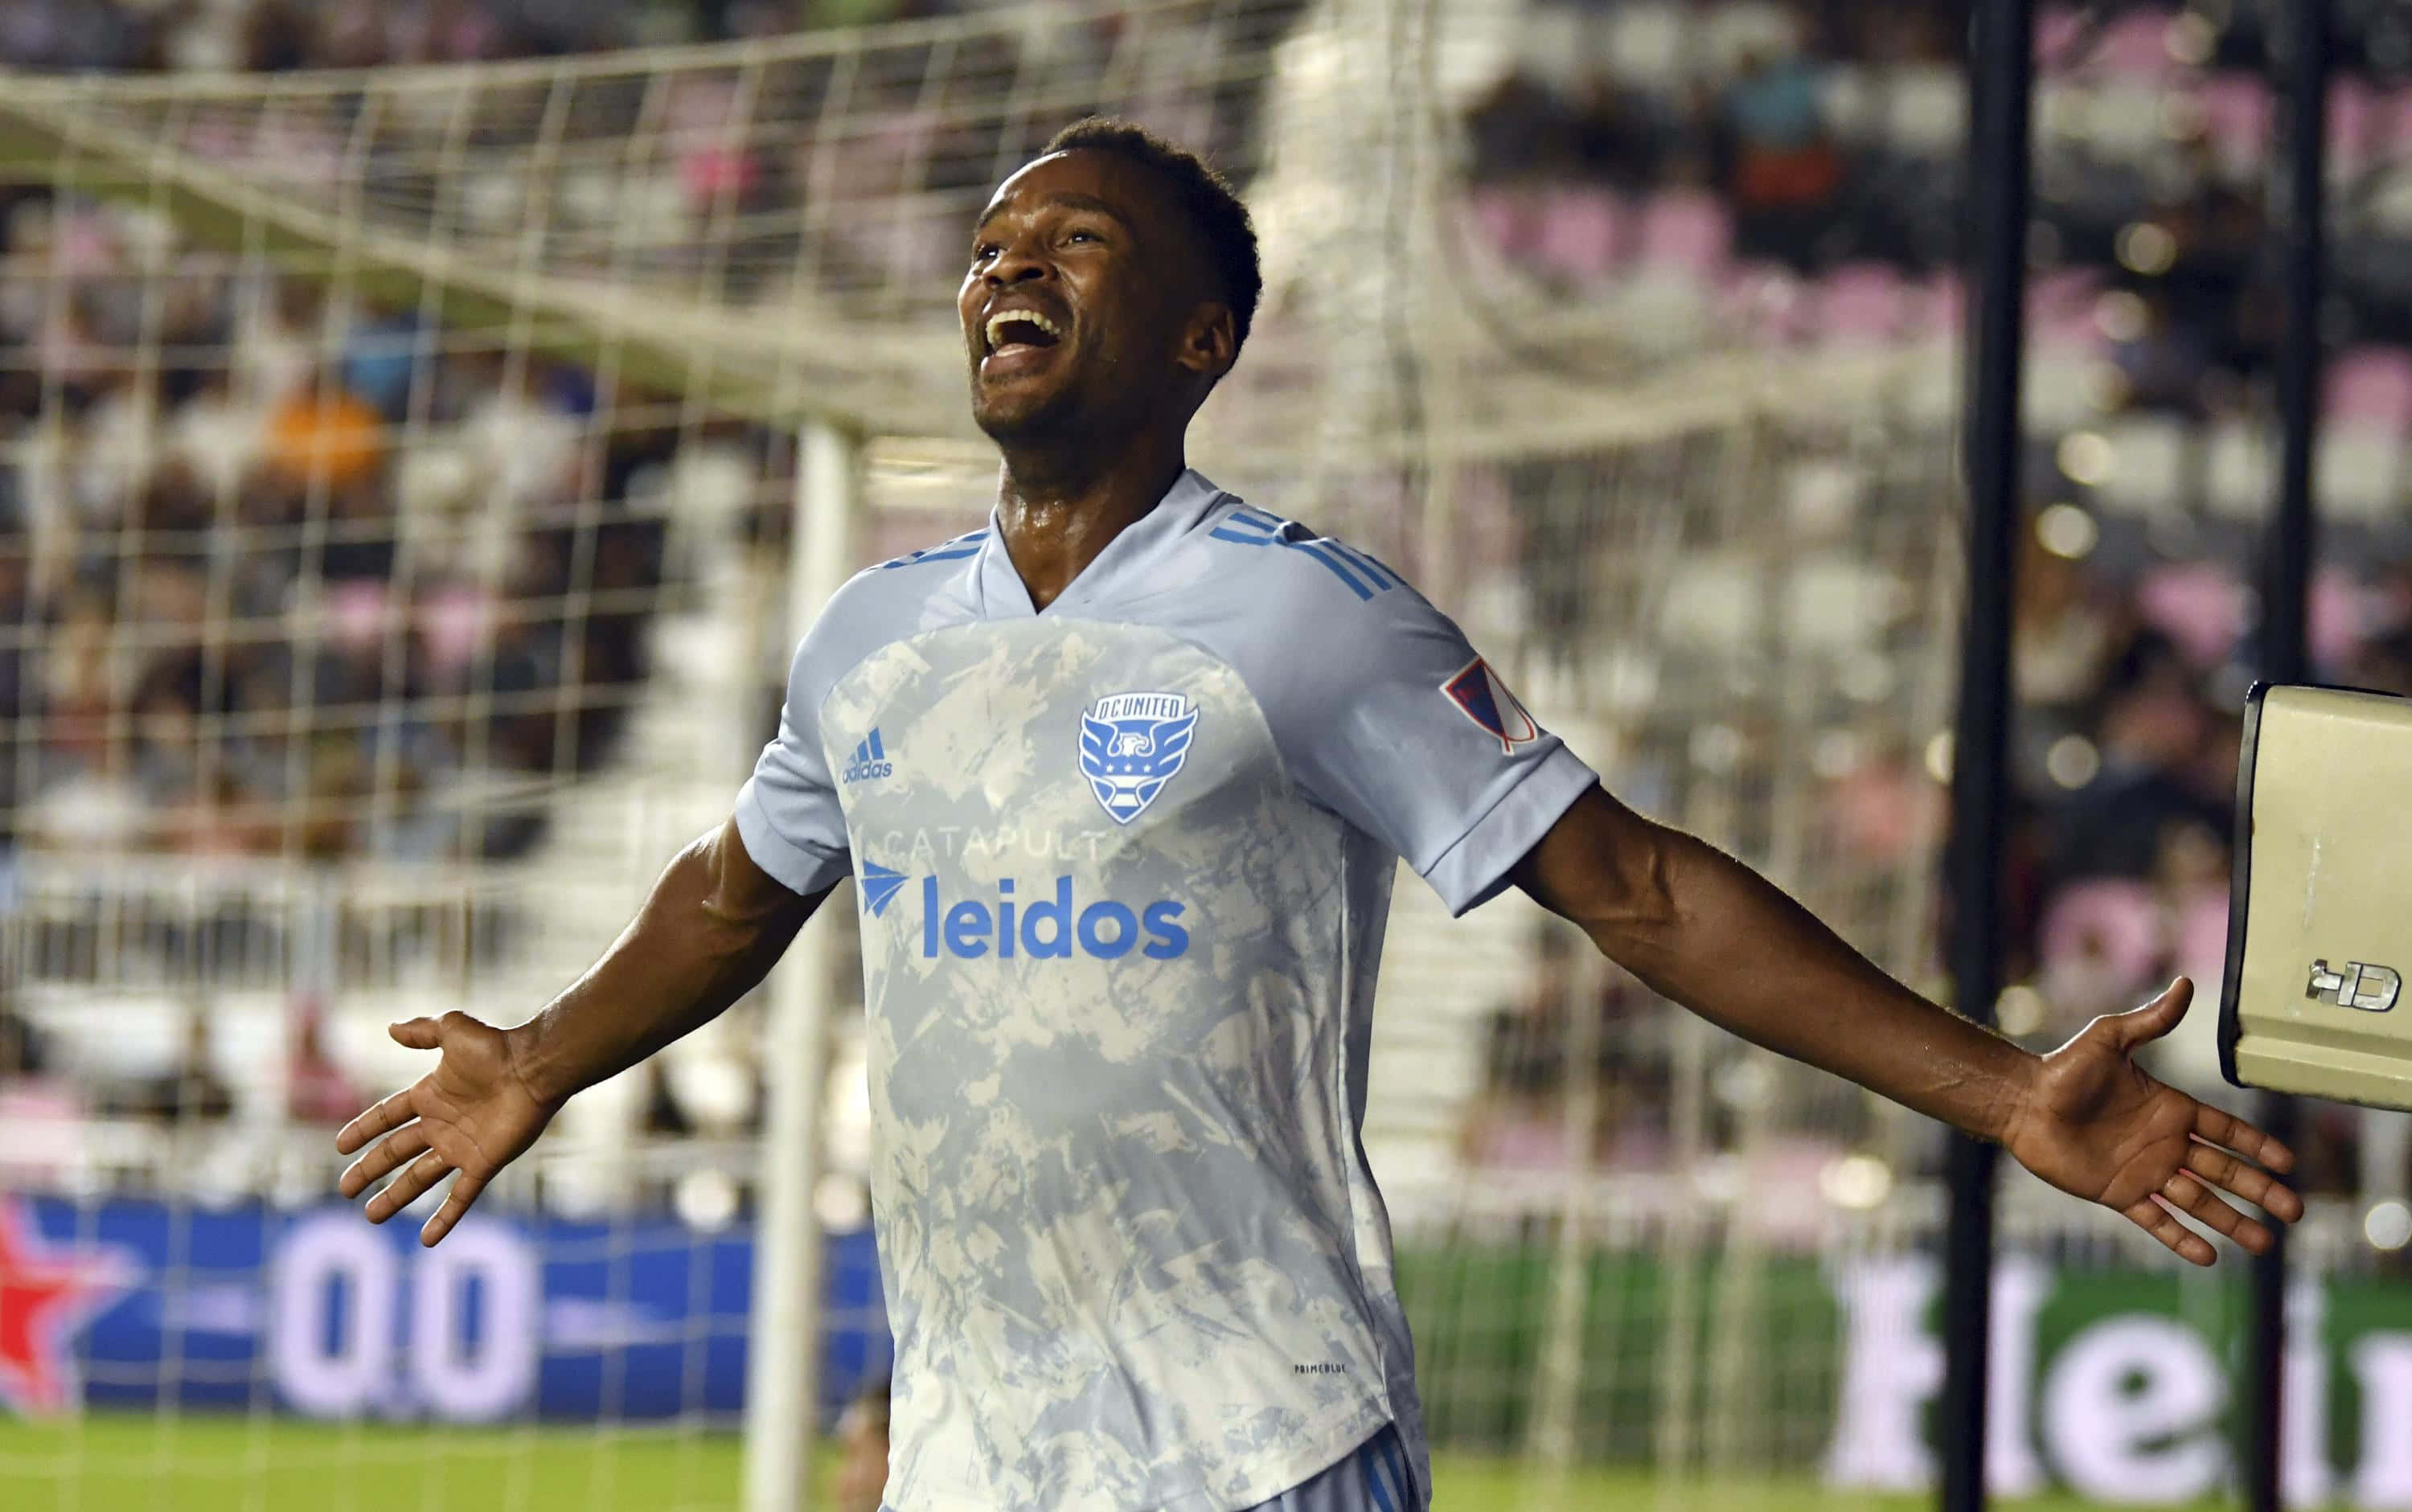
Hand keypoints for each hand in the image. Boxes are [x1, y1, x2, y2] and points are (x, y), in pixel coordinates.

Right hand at [335, 1012, 558, 1246]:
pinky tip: (427, 1240)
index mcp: (431, 1096)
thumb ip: (422, 1030)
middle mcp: (442, 1124)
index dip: (364, 1129)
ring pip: (420, 1178)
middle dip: (370, 1170)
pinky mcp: (484, 1164)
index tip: (341, 1146)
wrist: (533, 1068)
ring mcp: (462, 1147)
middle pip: (397, 1151)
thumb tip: (390, 1028)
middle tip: (345, 1190)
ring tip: (371, 1217)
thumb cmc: (496, 1047)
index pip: (387, 1117)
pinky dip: (445, 1219)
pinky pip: (461, 1197)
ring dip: (396, 1197)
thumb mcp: (452, 1029)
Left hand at [2002, 978, 2301, 1265]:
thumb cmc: (2063, 1068)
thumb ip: (2150, 1021)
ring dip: (2231, 1222)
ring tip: (2264, 1243)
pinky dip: (2181, 1238)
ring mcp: (2143, 1171)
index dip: (2257, 1146)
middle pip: (2223, 1171)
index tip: (2288, 1163)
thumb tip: (2185, 984)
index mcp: (2169, 1109)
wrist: (2022, 1103)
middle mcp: (2163, 1143)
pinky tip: (2209, 1256)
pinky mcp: (2118, 1194)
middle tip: (2294, 1212)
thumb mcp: (2110, 1039)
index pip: (2225, 1131)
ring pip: (2198, 1201)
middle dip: (2258, 1190)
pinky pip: (2157, 1220)